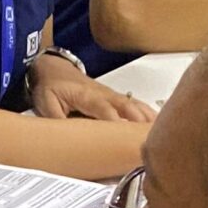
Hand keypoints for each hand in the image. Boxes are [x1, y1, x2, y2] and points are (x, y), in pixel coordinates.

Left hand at [30, 52, 153, 124]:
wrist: (54, 69)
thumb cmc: (51, 87)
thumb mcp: (45, 105)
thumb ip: (56, 120)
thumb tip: (66, 137)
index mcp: (85, 95)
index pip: (103, 109)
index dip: (114, 121)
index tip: (123, 135)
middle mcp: (103, 93)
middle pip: (125, 106)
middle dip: (138, 120)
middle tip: (151, 136)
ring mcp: (111, 94)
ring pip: (133, 105)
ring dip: (147, 118)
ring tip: (162, 132)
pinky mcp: (115, 98)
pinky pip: (135, 105)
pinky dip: (147, 114)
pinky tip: (158, 123)